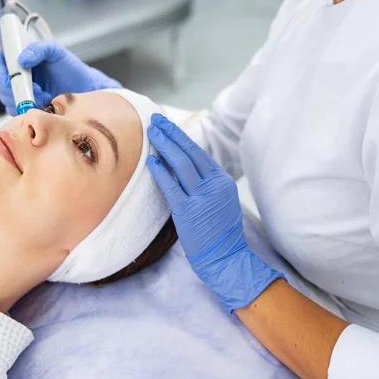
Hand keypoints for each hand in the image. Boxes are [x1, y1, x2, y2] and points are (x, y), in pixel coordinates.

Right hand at [0, 41, 120, 115]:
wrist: (83, 89)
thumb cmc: (69, 68)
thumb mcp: (56, 52)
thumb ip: (40, 49)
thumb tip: (22, 59)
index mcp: (17, 58)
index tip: (11, 79)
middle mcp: (15, 76)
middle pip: (0, 84)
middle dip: (16, 89)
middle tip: (37, 89)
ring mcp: (20, 93)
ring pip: (8, 100)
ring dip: (25, 100)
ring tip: (45, 96)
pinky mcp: (26, 108)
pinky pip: (17, 112)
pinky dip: (29, 110)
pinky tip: (44, 105)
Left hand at [147, 114, 284, 311]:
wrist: (227, 259)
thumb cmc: (221, 234)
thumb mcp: (222, 202)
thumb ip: (208, 185)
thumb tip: (187, 169)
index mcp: (222, 181)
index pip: (199, 153)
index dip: (181, 137)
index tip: (168, 126)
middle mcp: (214, 185)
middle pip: (190, 152)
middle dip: (171, 133)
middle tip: (155, 119)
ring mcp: (202, 198)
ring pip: (181, 164)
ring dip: (164, 145)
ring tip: (150, 132)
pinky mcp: (188, 212)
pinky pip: (172, 187)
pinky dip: (161, 172)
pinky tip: (151, 161)